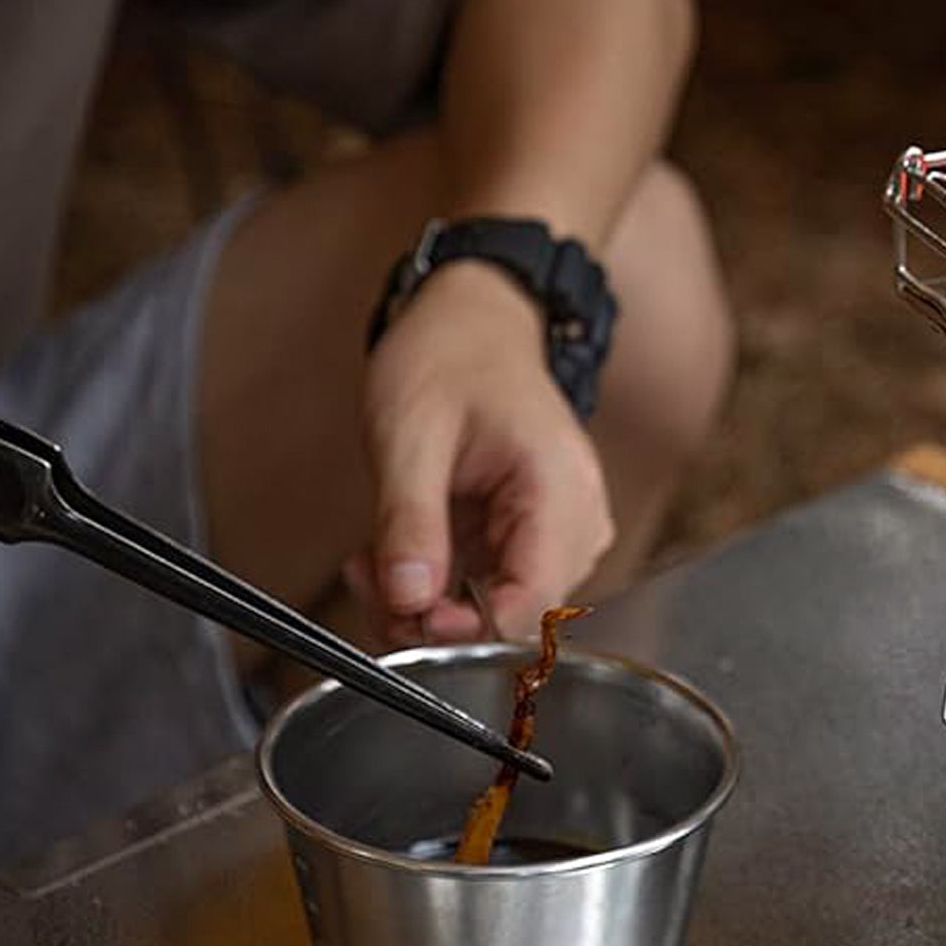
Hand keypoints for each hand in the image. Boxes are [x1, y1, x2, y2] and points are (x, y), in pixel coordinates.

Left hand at [351, 259, 614, 647]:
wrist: (473, 316)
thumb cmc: (450, 355)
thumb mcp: (410, 436)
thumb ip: (410, 523)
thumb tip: (409, 602)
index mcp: (558, 489)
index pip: (531, 603)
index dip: (466, 629)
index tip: (405, 615)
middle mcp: (574, 517)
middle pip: (514, 614)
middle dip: (433, 615)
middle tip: (371, 578)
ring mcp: (558, 526)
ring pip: (497, 607)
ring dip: (429, 600)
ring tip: (376, 556)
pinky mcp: (532, 531)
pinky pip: (488, 583)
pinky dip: (438, 580)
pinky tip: (400, 552)